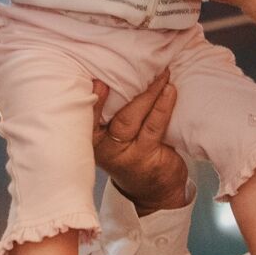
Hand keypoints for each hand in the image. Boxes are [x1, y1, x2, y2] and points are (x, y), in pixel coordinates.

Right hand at [90, 74, 189, 213]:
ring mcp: (125, 155)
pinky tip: (169, 91)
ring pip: (131, 118)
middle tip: (137, 63)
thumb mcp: (114, 136)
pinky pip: (153, 127)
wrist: (154, 192)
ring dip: (148, 93)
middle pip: (110, 114)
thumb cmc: (132, 154)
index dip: (91, 97)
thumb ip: (111, 111)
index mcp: (91, 138)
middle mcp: (103, 148)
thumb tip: (120, 71)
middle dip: (124, 86)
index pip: (86, 116)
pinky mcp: (147, 158)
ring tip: (162, 74)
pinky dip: (162, 107)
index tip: (97, 78)